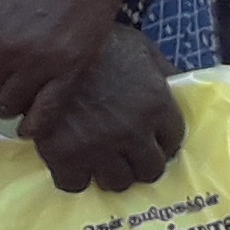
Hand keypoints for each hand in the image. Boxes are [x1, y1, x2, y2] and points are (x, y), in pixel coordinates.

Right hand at [22, 25, 184, 194]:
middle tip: (128, 153)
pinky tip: (74, 160)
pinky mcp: (63, 156)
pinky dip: (75, 176)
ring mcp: (98, 147)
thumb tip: (181, 89)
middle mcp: (132, 132)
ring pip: (117, 183)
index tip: (153, 140)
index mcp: (155, 104)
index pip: (174, 142)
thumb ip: (164, 73)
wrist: (48, 47)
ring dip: (111, 172)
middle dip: (141, 162)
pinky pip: (76, 185)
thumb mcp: (140, 49)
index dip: (163, 141)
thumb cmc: (99, 45)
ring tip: (102, 158)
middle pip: (150, 170)